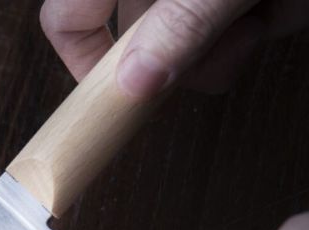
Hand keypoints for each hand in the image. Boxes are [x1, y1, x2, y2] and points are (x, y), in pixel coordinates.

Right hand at [40, 0, 308, 96]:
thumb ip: (180, 24)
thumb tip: (131, 85)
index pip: (68, 16)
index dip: (82, 58)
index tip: (113, 96)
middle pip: (137, 40)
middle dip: (181, 57)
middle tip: (224, 45)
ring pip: (188, 46)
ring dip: (230, 48)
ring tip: (265, 10)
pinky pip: (232, 34)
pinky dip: (261, 28)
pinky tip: (283, 2)